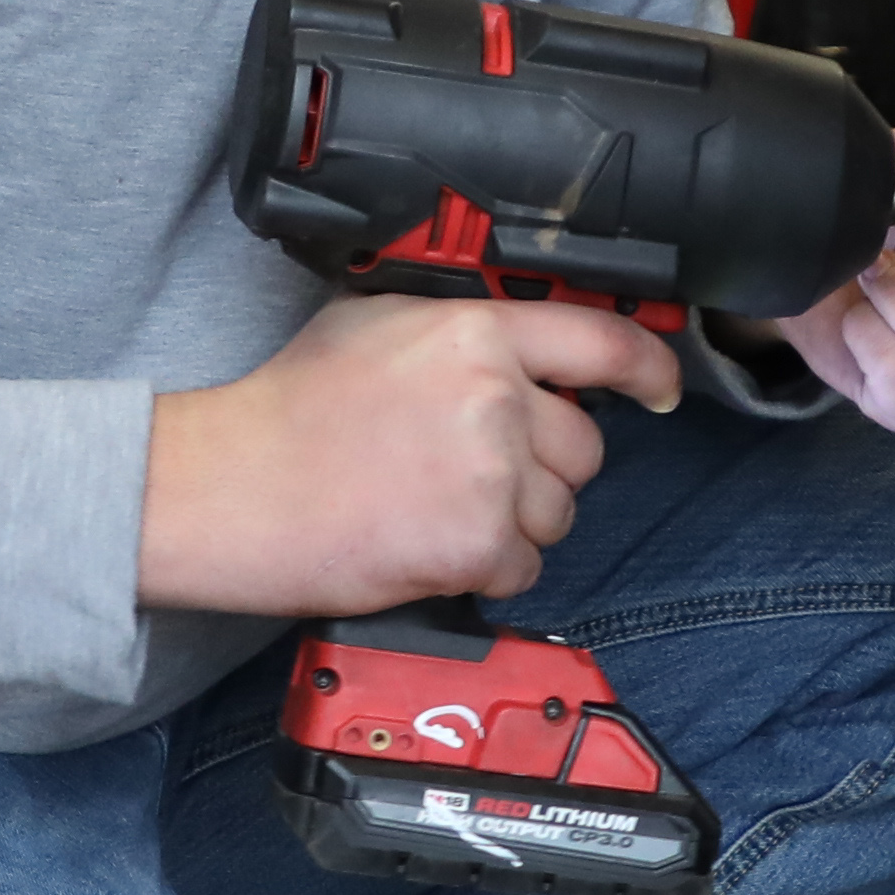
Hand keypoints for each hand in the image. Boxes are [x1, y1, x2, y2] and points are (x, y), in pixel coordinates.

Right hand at [138, 293, 683, 620]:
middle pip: (583, 447)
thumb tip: (516, 344)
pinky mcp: (476, 546)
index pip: (601, 341)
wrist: (234, 486)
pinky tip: (426, 544)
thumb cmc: (287, 409)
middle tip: (467, 472)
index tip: (661, 387)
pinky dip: (486, 570)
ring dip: (513, 522)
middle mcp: (495, 399)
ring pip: (560, 513)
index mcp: (475, 334)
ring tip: (435, 507)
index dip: (647, 367)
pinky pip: (524, 568)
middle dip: (540, 467)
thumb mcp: (373, 324)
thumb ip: (458, 330)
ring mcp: (491, 476)